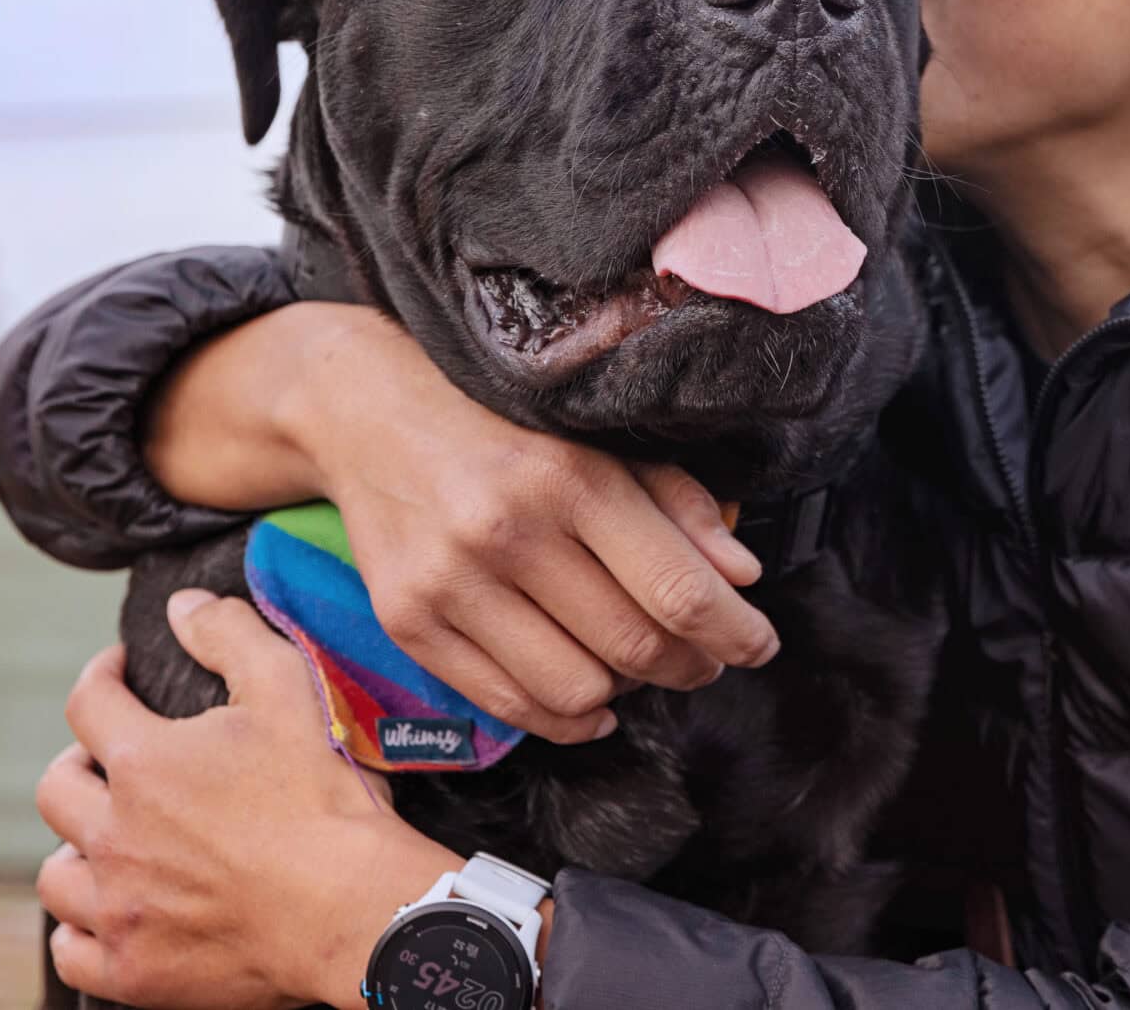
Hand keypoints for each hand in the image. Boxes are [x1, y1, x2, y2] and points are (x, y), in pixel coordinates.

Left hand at [37, 589, 462, 1009]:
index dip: (102, 675)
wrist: (349, 907)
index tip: (119, 670)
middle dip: (78, 764)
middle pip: (57, 789)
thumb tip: (181, 605)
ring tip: (108, 842)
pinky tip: (107, 916)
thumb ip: (229, 635)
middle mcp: (113, 835)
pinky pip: (71, 952)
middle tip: (111, 761)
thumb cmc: (323, 798)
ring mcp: (118, 909)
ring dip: (76, 850)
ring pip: (56, 875)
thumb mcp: (289, 690)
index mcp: (144, 763)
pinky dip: (80, 931)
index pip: (89, 701)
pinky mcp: (133, 971)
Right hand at [153, 302, 780, 741]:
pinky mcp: (408, 622)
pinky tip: (589, 697)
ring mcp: (451, 583)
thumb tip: (742, 577)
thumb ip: (676, 503)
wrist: (368, 412)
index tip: (761, 645)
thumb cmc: (503, 425)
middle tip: (707, 659)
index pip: (678, 589)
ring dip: (627, 693)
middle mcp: (508, 531)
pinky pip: (507, 704)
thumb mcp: (599, 441)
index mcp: (570, 476)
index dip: (736, 632)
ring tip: (640, 667)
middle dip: (692, 665)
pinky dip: (564, 717)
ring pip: (577, 689)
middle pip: (635, 646)